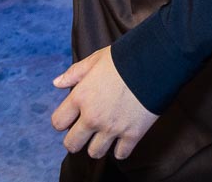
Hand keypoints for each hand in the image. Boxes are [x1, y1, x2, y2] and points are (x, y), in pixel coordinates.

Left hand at [51, 46, 158, 160]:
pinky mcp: (133, 134)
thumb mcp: (95, 59)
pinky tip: (122, 138)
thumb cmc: (123, 58)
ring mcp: (113, 128)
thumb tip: (56, 83)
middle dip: (76, 140)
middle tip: (85, 133)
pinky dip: (121, 149)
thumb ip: (74, 73)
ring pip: (94, 153)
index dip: (63, 121)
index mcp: (81, 97)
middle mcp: (93, 116)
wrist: (154, 63)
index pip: (58, 122)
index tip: (72, 118)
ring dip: (97, 146)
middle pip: (72, 144)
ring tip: (104, 135)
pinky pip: (121, 154)